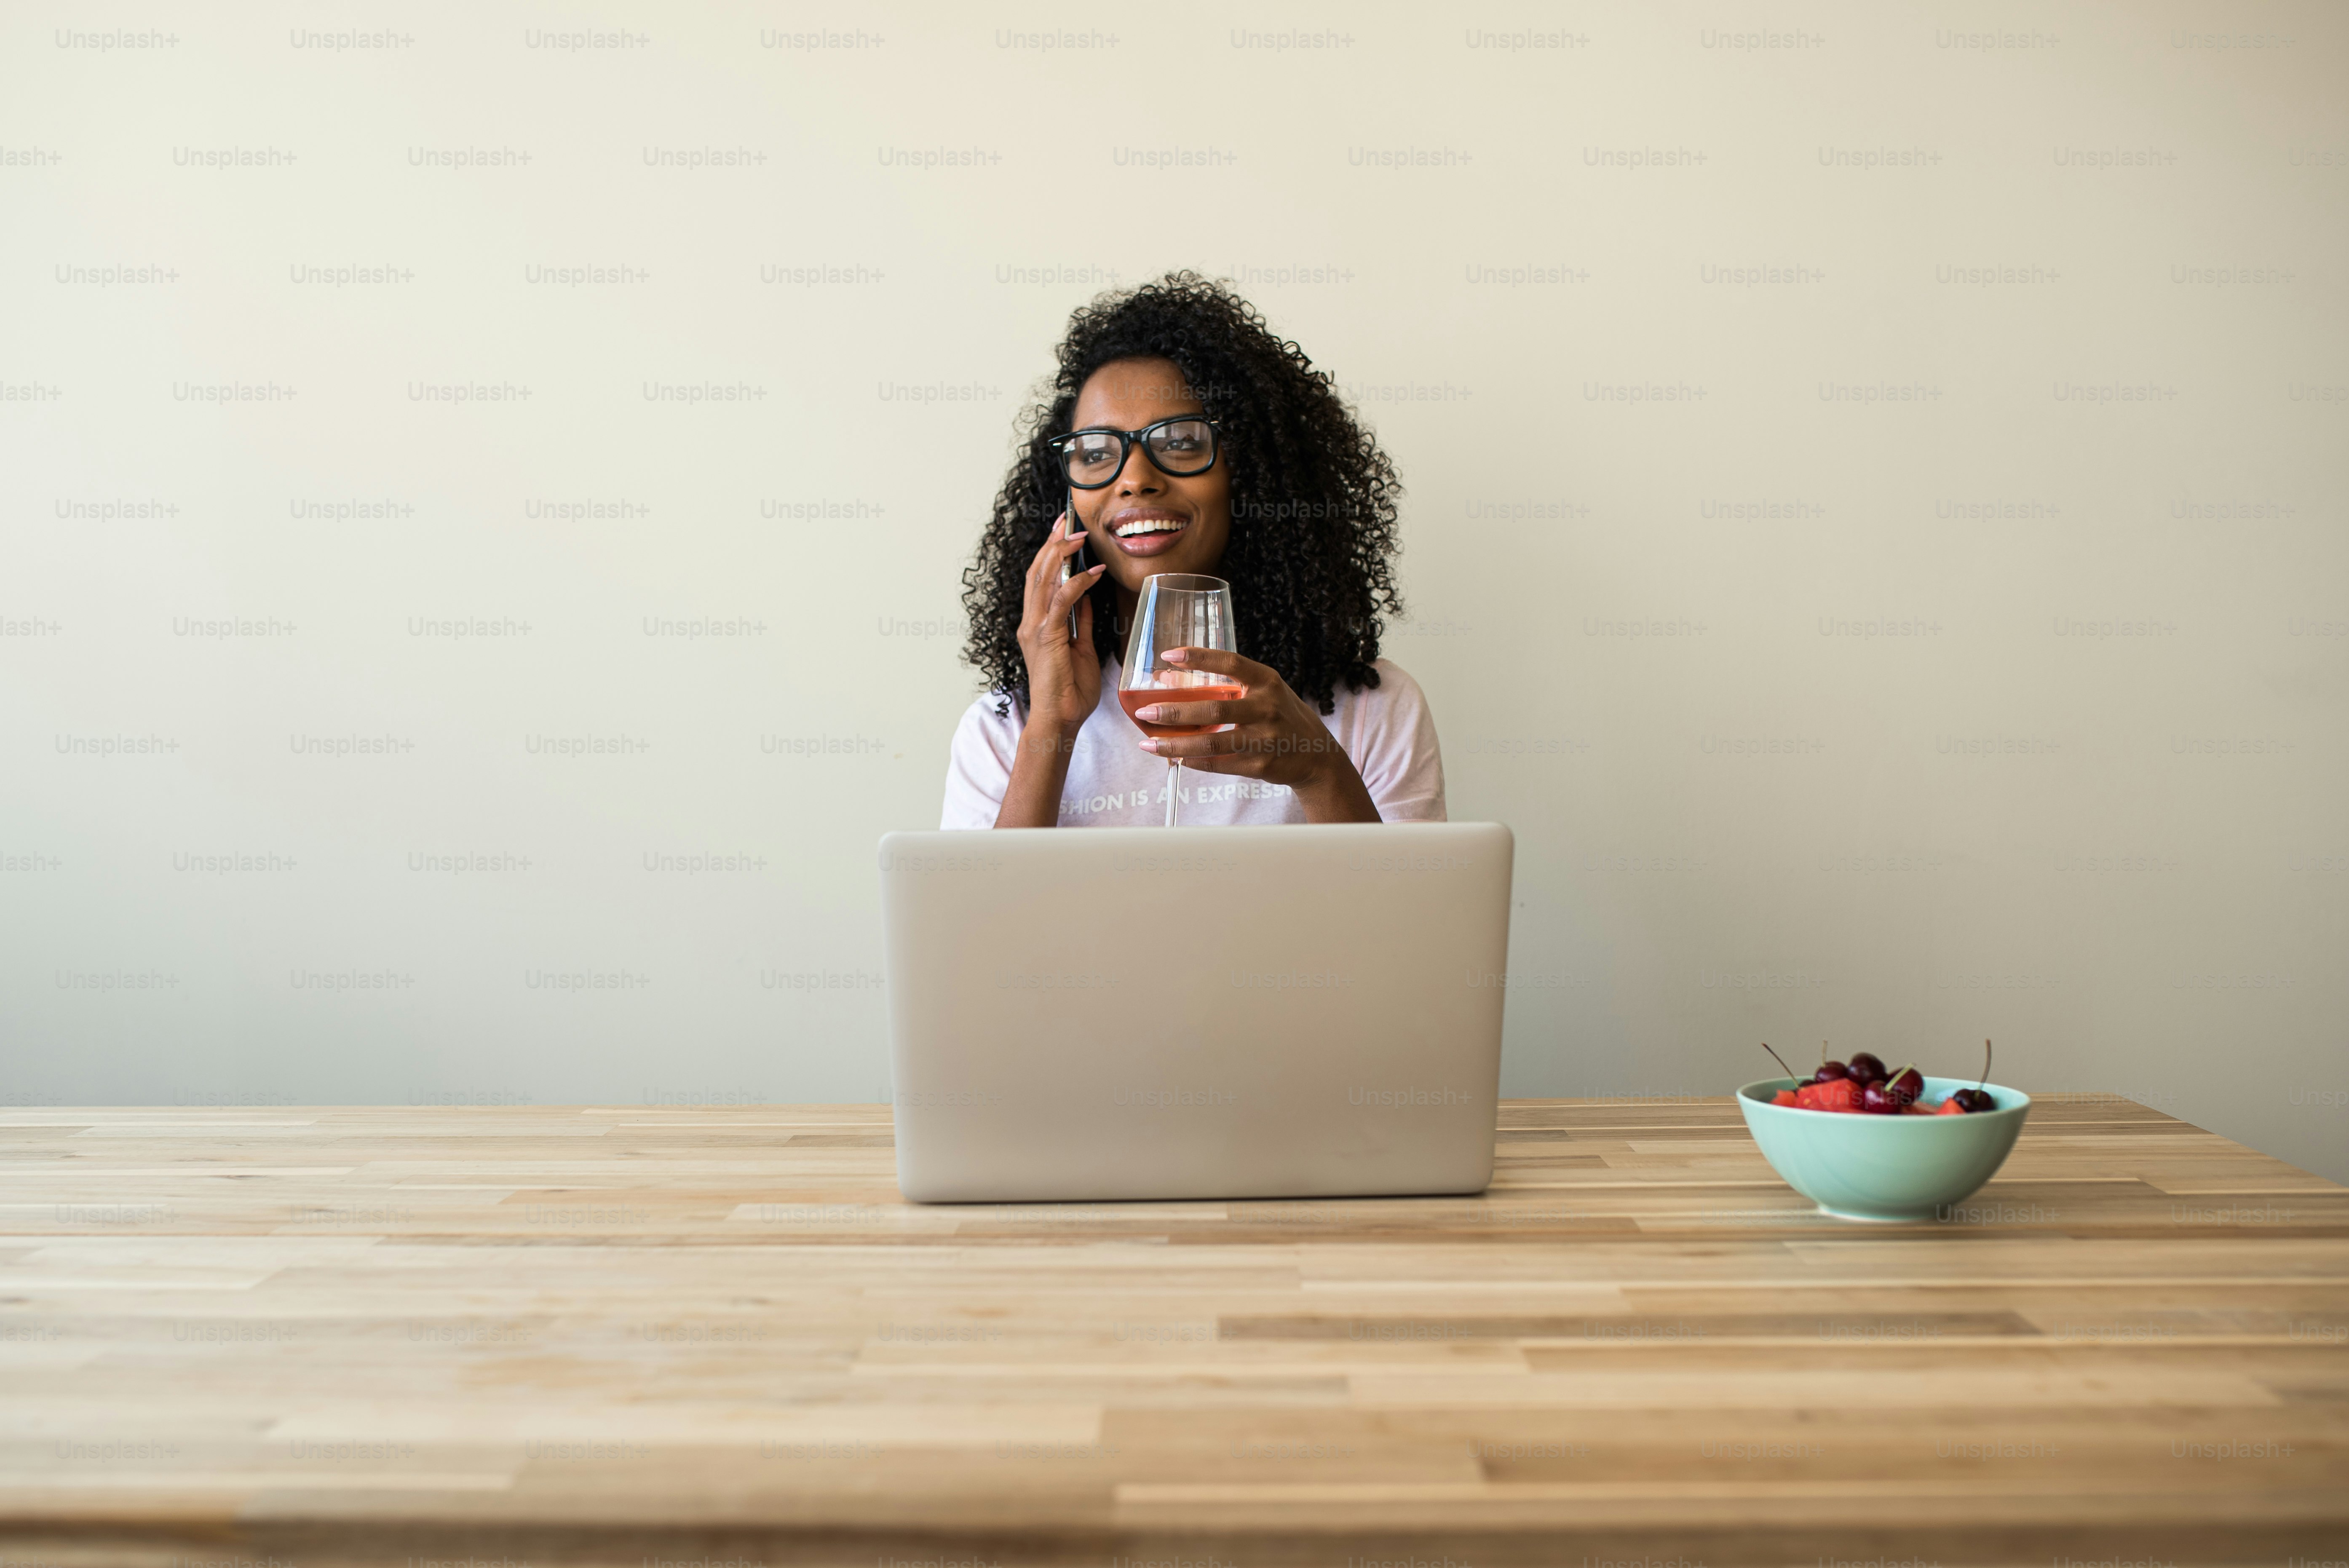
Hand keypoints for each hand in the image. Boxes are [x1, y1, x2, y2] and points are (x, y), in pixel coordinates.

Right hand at [1014, 511, 1105, 736]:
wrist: (1060, 720)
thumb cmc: (1071, 691)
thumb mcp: (1081, 647)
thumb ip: (1081, 621)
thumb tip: (1088, 596)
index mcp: (1036, 624)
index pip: (1041, 579)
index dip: (1051, 552)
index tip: (1064, 531)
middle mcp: (1030, 622)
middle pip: (1038, 571)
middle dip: (1053, 543)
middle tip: (1068, 521)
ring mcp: (1035, 629)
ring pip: (1044, 580)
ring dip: (1063, 554)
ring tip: (1080, 537)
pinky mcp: (1046, 637)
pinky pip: (1061, 602)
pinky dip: (1077, 583)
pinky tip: (1094, 572)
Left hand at [1129, 647, 1380, 821]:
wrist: (1317, 755)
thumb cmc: (1282, 716)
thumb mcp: (1264, 692)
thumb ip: (1227, 684)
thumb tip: (1170, 681)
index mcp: (1267, 681)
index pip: (1230, 662)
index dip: (1198, 657)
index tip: (1168, 655)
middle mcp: (1267, 708)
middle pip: (1212, 709)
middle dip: (1174, 712)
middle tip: (1145, 712)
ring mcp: (1265, 739)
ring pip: (1211, 743)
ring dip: (1176, 745)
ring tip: (1150, 744)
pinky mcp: (1262, 765)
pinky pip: (1219, 764)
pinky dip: (1194, 762)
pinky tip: (1176, 759)